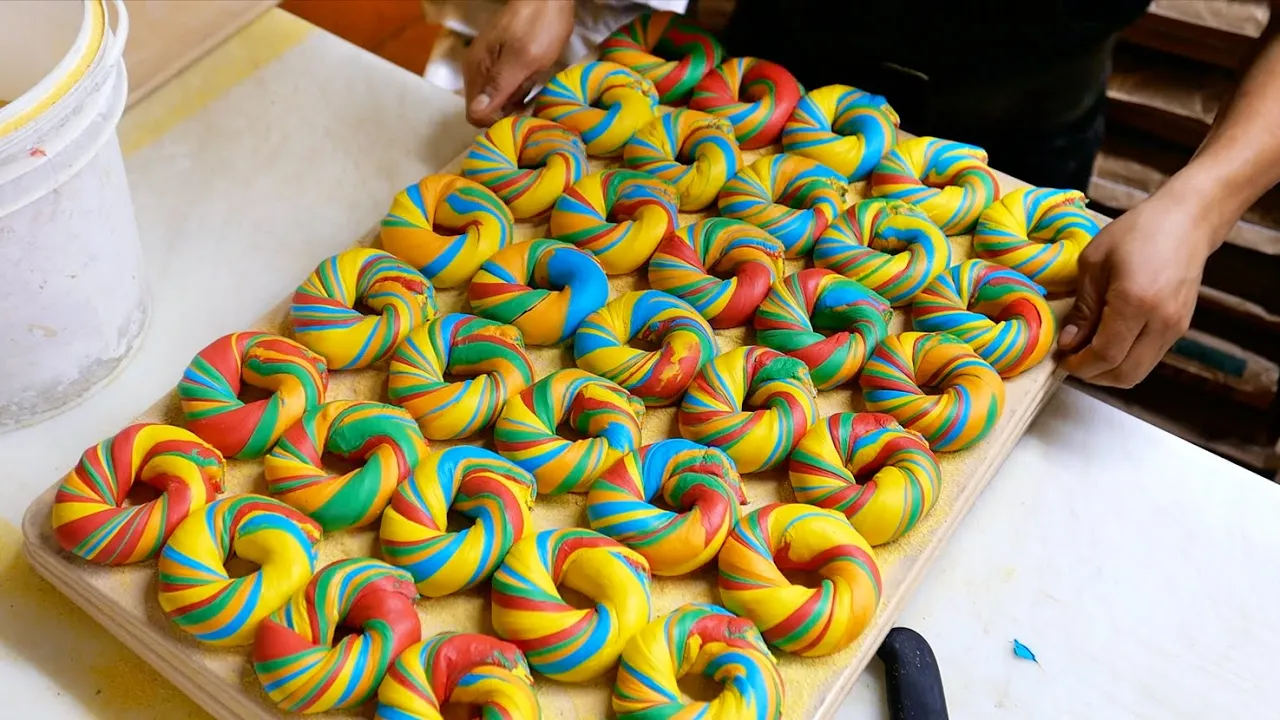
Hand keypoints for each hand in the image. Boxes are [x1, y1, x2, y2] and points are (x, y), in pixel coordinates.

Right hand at [463, 0, 574, 126]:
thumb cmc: (539, 25)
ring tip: (535, 92)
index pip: (475, 114)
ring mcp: (489, 66)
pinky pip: (506, 88)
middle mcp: (477, 71)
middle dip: (508, 113)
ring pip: (497, 100)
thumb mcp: (523, 58)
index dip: (497, 121)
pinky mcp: (502, 63)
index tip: (520, 117)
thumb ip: (499, 85)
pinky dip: (520, 92)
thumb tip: (476, 113)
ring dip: (516, 103)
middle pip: (486, 109)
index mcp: (477, 70)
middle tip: (532, 104)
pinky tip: (533, 85)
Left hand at [1057, 191, 1217, 387]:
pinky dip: (1125, 361)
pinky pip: (1149, 359)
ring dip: (1109, 372)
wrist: (1187, 221)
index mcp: (1136, 303)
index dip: (1079, 365)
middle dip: (1092, 375)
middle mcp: (1161, 322)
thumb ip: (1082, 308)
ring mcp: (1176, 328)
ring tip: (1086, 353)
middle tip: (1071, 361)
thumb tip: (1069, 343)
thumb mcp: (1094, 263)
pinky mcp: (1181, 328)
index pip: (1105, 355)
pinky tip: (1108, 343)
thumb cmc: (1137, 232)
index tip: (1061, 358)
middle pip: (1124, 374)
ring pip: (1138, 372)